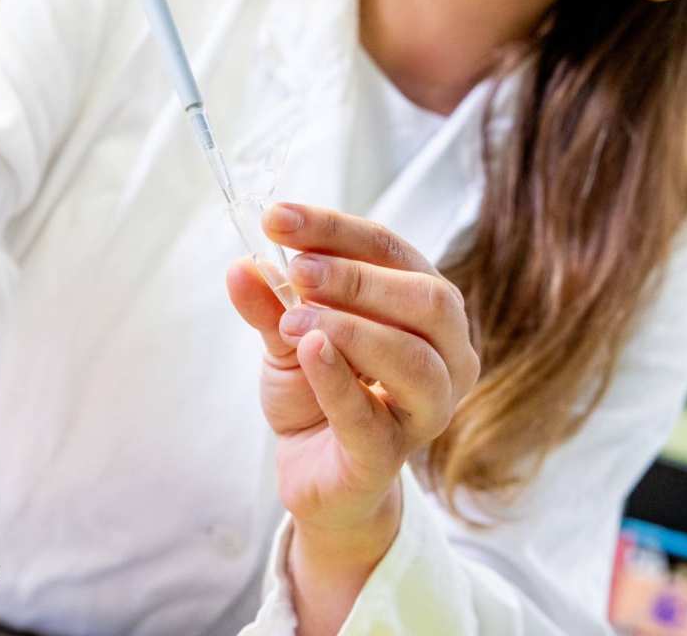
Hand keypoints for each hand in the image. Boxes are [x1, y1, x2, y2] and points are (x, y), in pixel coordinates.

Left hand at [227, 203, 479, 627]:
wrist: (314, 470)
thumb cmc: (317, 390)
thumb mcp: (288, 332)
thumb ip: (271, 300)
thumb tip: (241, 264)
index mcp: (424, 307)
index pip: (391, 250)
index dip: (334, 229)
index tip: (276, 216)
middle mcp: (446, 353)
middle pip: (426, 298)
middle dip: (356, 276)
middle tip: (296, 270)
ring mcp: (427, 409)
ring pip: (413, 357)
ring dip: (348, 326)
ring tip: (292, 320)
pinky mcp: (390, 457)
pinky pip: (371, 416)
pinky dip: (338, 378)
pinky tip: (308, 349)